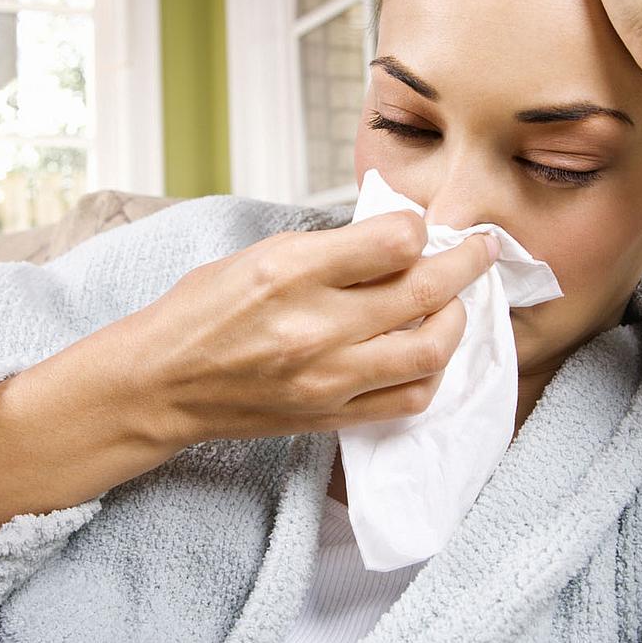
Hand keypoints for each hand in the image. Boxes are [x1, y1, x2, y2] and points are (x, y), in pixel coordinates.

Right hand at [127, 211, 496, 445]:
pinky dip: (433, 372)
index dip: (420, 228)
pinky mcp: (331, 414)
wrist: (162, 383)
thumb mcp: (258, 254)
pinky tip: (428, 351)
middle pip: (425, 291)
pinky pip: (410, 399)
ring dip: (457, 321)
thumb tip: (394, 240)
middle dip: (466, 264)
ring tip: (454, 304)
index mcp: (292, 272)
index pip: (396, 241)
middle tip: (480, 251)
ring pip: (431, 350)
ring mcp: (327, 377)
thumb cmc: (202, 310)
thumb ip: (329, 249)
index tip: (420, 228)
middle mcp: (315, 326)